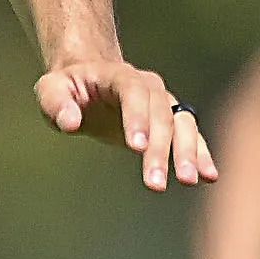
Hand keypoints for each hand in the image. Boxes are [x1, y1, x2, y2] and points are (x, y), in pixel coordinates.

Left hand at [37, 60, 216, 193]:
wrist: (90, 80)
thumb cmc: (68, 88)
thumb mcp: (50, 90)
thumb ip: (56, 104)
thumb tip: (70, 122)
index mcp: (118, 75)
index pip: (133, 92)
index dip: (137, 117)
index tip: (136, 147)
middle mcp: (148, 86)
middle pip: (161, 114)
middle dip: (160, 148)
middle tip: (154, 183)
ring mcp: (163, 102)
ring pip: (183, 124)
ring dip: (187, 153)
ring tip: (188, 181)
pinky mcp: (171, 121)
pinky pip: (191, 135)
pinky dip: (201, 154)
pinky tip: (209, 176)